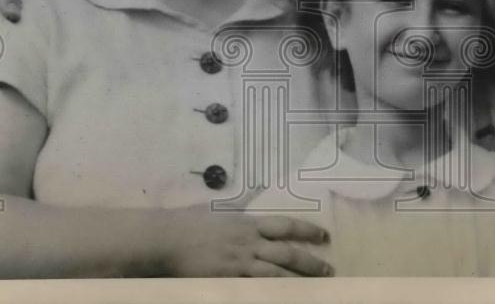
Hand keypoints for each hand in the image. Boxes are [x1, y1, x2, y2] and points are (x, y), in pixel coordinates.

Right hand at [161, 212, 333, 277]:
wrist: (165, 239)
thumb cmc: (188, 223)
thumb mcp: (217, 211)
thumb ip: (237, 212)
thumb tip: (250, 200)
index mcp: (247, 224)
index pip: (285, 226)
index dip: (306, 230)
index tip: (323, 236)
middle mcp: (247, 244)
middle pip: (287, 254)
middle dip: (310, 262)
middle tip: (329, 269)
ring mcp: (238, 264)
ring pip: (276, 275)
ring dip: (298, 281)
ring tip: (317, 287)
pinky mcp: (227, 281)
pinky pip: (255, 289)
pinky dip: (271, 293)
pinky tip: (282, 296)